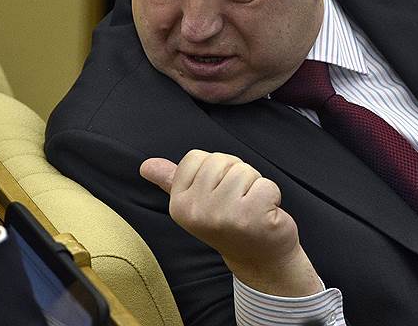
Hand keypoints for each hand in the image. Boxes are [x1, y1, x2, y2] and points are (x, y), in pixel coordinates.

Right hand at [140, 150, 321, 296]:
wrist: (259, 260)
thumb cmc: (229, 224)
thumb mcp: (196, 203)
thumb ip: (171, 180)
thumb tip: (145, 166)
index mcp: (178, 204)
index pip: (196, 157)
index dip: (213, 170)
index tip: (218, 193)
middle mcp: (196, 211)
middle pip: (221, 161)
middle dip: (236, 175)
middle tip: (237, 203)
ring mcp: (223, 215)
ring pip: (245, 171)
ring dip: (255, 186)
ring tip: (251, 208)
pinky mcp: (252, 217)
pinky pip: (266, 185)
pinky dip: (272, 196)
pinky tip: (266, 215)